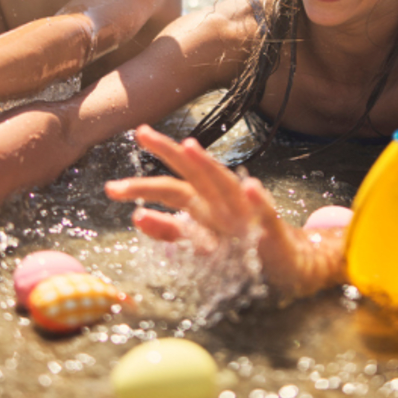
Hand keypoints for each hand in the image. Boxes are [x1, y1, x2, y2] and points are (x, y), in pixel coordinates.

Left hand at [105, 126, 341, 298]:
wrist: (286, 265)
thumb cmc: (239, 249)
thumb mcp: (201, 243)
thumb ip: (171, 231)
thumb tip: (137, 215)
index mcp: (204, 205)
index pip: (171, 186)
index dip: (143, 182)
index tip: (112, 183)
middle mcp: (221, 202)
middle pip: (191, 175)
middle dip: (167, 153)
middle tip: (140, 133)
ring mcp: (246, 213)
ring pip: (225, 184)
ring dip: (208, 165)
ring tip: (189, 146)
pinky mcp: (271, 228)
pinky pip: (264, 212)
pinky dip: (258, 200)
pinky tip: (251, 187)